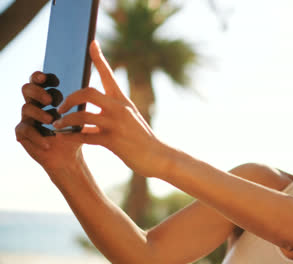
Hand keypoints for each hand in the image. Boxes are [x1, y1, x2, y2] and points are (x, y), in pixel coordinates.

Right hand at [15, 71, 83, 175]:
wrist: (69, 156)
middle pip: (27, 88)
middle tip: (50, 100)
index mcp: (47, 96)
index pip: (40, 80)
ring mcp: (27, 117)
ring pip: (26, 107)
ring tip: (51, 120)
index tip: (57, 81)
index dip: (44, 76)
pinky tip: (48, 142)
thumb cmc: (74, 133)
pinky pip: (25, 130)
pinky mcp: (22, 133)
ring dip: (39, 113)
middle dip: (38, 91)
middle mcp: (34, 104)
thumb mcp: (81, 117)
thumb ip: (80, 103)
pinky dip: (37, 136)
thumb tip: (87, 87)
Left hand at [52, 40, 164, 177]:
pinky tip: (63, 137)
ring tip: (56, 125)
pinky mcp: (112, 141)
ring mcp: (116, 124)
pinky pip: (84, 136)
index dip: (99, 58)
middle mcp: (119, 108)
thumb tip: (87, 109)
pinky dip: (71, 136)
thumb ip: (110, 111)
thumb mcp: (129, 118)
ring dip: (65, 120)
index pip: (109, 74)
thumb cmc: (141, 138)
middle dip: (69, 98)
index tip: (91, 43)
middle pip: (87, 92)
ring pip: (81, 115)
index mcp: (123, 100)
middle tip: (60, 107)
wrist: (157, 156)